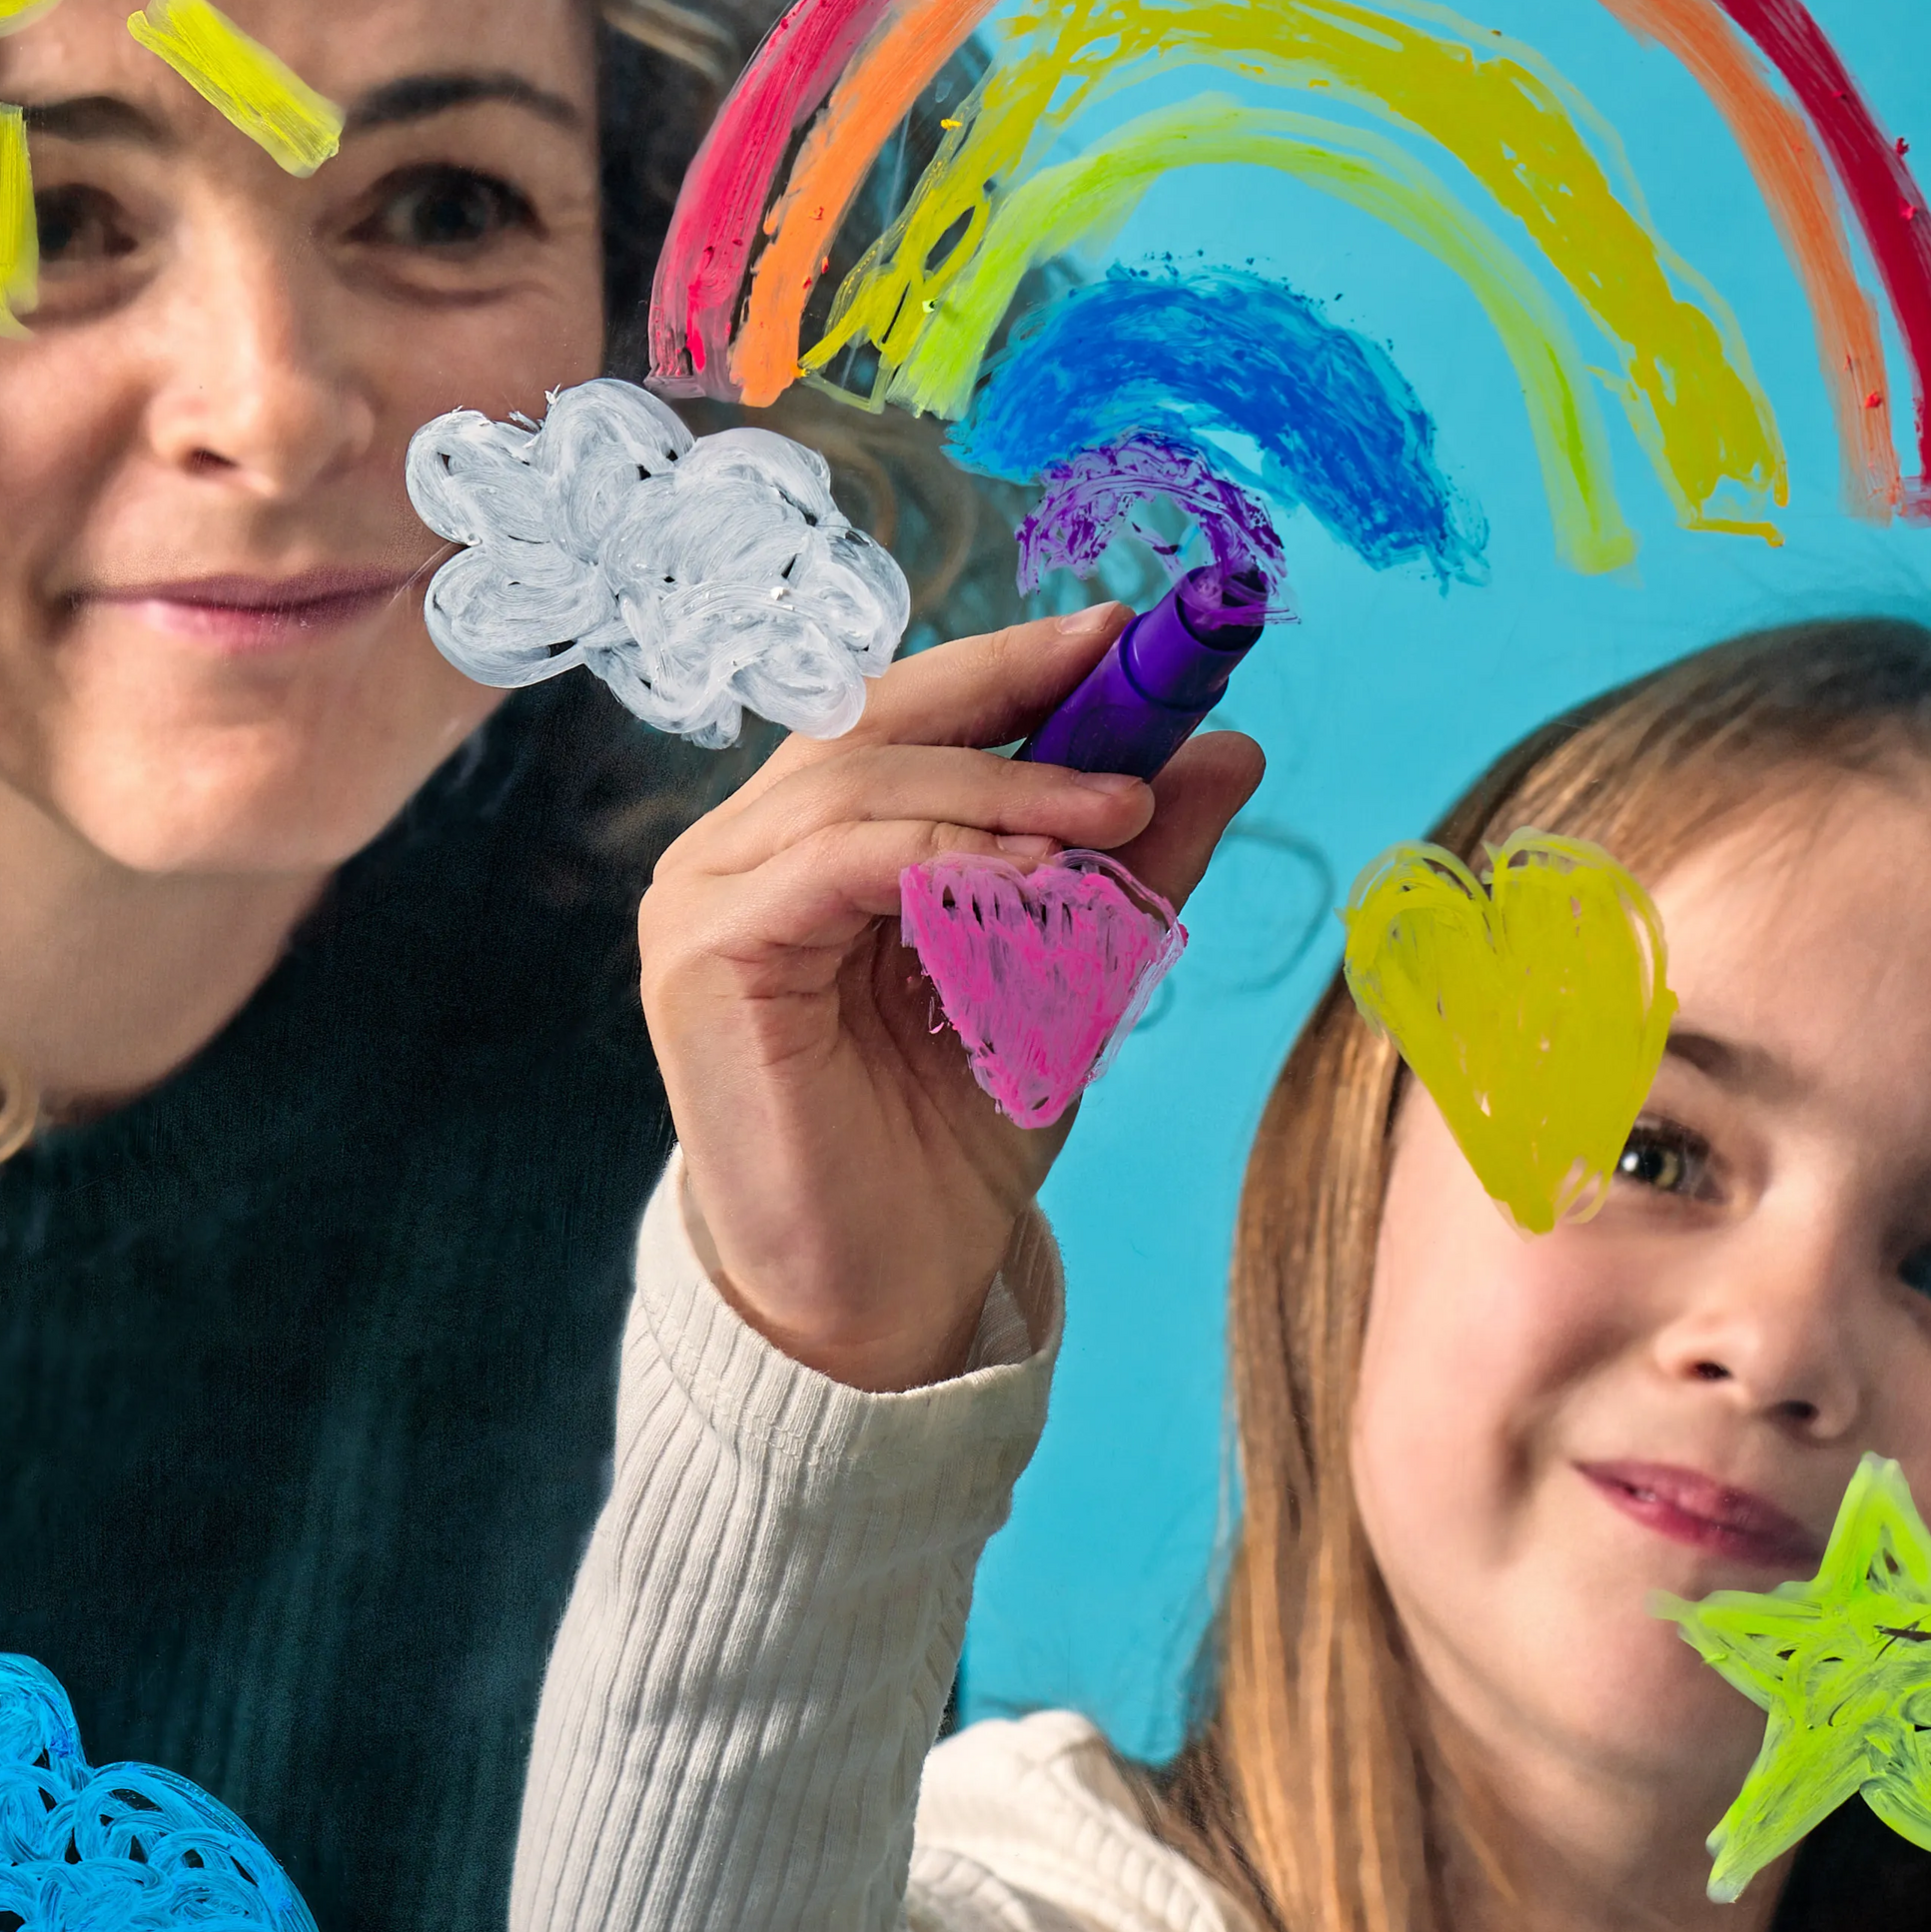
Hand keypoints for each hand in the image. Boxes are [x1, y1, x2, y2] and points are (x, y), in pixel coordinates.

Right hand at [641, 605, 1263, 1390]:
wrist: (878, 1297)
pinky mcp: (704, 951)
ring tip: (1124, 805)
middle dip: (1014, 686)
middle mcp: (741, 852)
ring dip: (1006, 782)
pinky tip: (1041, 867)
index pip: (909, 715)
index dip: (1015, 664)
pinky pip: (840, 858)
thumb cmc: (948, 1145)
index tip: (1127, 634)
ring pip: (863, 780)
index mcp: (809, 845)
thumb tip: (1226, 751)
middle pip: (876, 717)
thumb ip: (1128, 868)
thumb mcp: (1070, 978)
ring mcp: (707, 894)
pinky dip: (949, 847)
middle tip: (1132, 671)